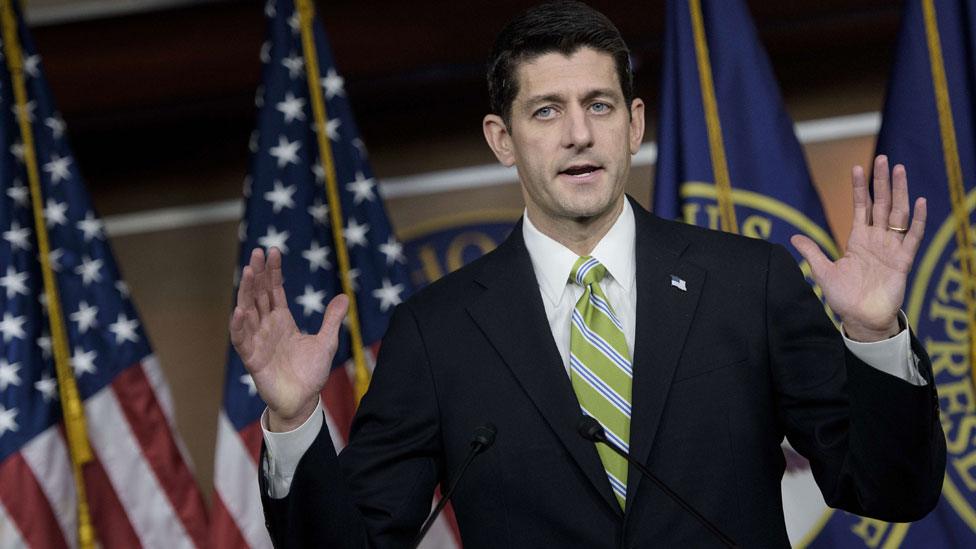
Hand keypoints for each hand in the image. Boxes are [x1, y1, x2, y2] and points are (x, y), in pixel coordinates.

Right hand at [229, 247, 348, 430]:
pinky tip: (240, 310)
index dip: (273, 272)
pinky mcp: (252, 357)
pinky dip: (240, 325)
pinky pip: (242, 339)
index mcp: (282, 320)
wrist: (303, 401)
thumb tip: (344, 296)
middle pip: (259, 295)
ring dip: (246, 292)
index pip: (274, 290)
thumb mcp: (326, 342)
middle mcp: (267, 326)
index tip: (273, 251)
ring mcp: (258, 340)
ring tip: (247, 271)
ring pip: (249, 310)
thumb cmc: (311, 373)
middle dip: (258, 274)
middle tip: (257, 252)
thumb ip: (332, 319)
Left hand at [791, 155, 925, 341]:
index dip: (859, 188)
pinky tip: (920, 202)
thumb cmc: (844, 297)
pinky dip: (917, 220)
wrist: (861, 319)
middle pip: (881, 204)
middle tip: (882, 159)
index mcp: (858, 240)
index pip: (860, 207)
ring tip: (900, 170)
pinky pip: (912, 237)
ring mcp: (891, 248)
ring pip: (898, 214)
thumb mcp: (823, 272)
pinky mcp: (903, 261)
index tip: (857, 168)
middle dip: (882, 182)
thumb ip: (812, 252)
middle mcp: (876, 239)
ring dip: (900, 192)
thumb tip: (794, 236)